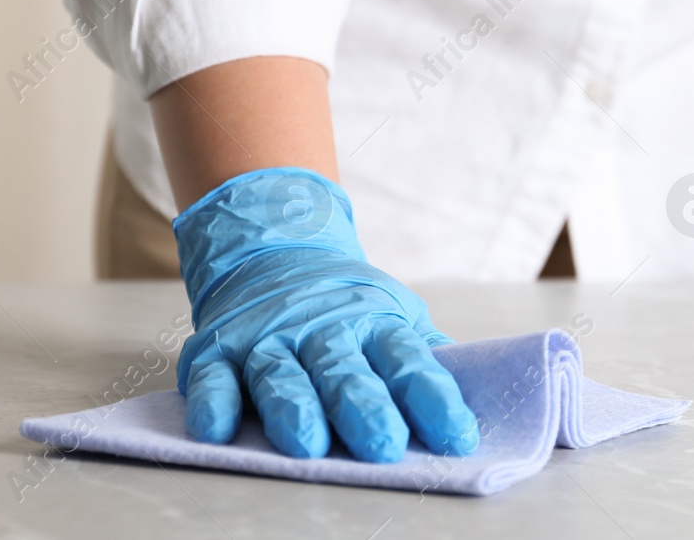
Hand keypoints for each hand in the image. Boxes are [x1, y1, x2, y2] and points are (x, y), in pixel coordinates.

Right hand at [173, 167, 478, 461]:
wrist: (270, 249)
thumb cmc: (343, 306)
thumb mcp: (393, 316)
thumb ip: (424, 355)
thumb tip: (481, 391)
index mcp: (373, 322)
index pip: (408, 359)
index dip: (433, 397)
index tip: (457, 436)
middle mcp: (320, 329)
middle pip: (344, 369)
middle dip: (364, 408)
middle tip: (383, 445)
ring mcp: (267, 337)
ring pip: (279, 374)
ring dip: (293, 409)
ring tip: (307, 444)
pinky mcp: (217, 348)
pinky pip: (212, 376)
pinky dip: (212, 402)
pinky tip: (216, 430)